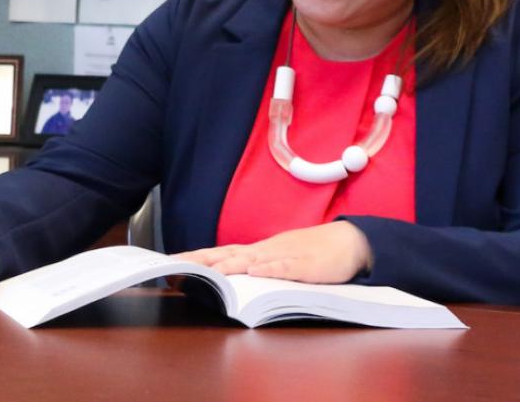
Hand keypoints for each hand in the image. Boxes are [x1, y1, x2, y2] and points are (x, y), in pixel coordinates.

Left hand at [172, 222, 371, 283]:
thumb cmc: (312, 253)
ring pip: (253, 260)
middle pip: (228, 254)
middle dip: (202, 260)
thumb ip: (257, 268)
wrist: (348, 242)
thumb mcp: (279, 261)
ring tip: (210, 272)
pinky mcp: (306, 265)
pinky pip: (287, 268)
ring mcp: (285, 256)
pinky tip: (257, 272)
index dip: (197, 257)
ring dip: (231, 266)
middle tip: (176, 265)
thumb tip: (230, 277)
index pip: (220, 253)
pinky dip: (271, 269)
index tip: (171, 262)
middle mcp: (265, 251)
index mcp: (258, 251)